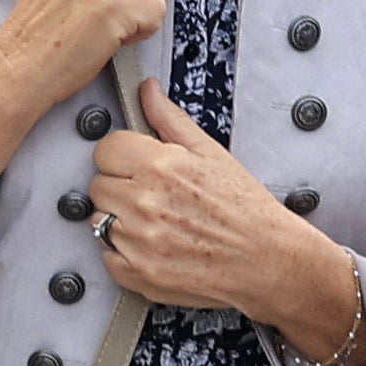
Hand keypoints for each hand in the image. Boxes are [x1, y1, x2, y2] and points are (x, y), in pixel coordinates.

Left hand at [88, 80, 324, 321]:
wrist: (266, 259)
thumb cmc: (247, 210)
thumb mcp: (212, 153)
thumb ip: (171, 120)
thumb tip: (149, 93)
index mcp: (160, 167)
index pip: (105, 149)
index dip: (122, 155)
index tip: (136, 163)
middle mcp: (144, 203)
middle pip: (98, 184)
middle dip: (121, 186)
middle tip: (152, 194)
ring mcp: (138, 241)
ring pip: (99, 220)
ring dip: (119, 219)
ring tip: (156, 221)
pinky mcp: (136, 272)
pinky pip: (106, 254)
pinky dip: (123, 251)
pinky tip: (153, 244)